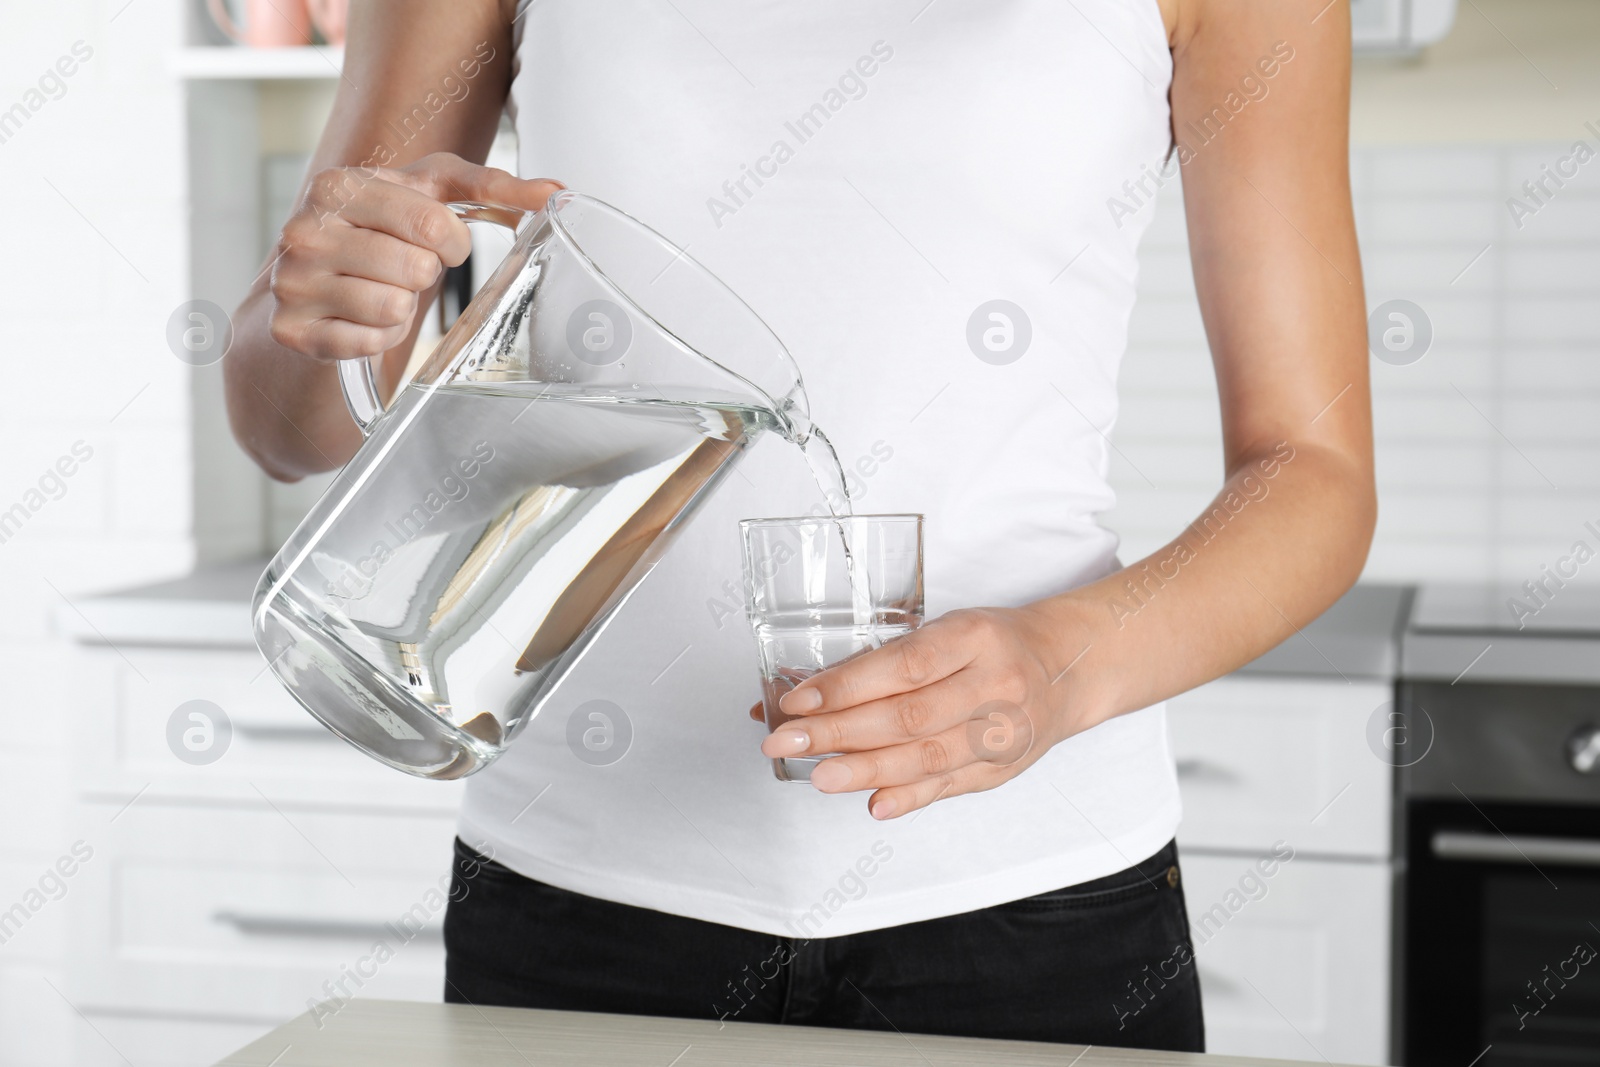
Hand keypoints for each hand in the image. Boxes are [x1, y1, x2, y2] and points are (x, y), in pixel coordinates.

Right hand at [267, 152, 561, 361]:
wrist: (312, 282)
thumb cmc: (382, 228)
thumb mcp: (431, 192)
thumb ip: (495, 187)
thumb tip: (556, 193)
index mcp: (336, 186)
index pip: (434, 225)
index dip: (452, 242)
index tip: (437, 241)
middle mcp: (305, 231)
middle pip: (417, 270)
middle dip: (424, 274)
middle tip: (402, 268)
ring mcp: (292, 283)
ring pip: (394, 309)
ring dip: (401, 308)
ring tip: (381, 289)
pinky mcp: (293, 332)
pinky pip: (370, 344)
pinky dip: (379, 338)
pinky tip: (362, 318)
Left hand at [756, 606, 1103, 819]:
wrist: (1068, 669)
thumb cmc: (994, 644)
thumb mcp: (948, 630)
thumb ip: (885, 663)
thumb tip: (804, 695)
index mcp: (973, 637)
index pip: (902, 666)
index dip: (845, 687)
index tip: (797, 701)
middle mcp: (994, 684)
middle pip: (908, 716)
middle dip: (838, 733)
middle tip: (786, 742)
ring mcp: (1003, 732)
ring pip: (927, 757)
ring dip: (865, 770)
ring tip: (818, 776)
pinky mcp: (1002, 768)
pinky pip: (950, 786)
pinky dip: (909, 797)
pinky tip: (874, 803)